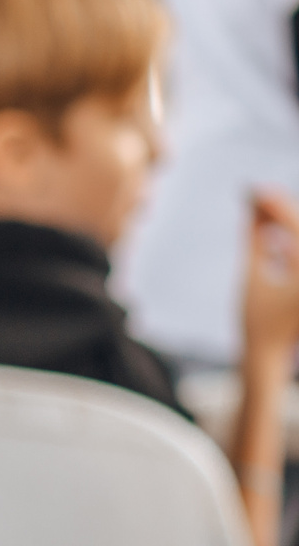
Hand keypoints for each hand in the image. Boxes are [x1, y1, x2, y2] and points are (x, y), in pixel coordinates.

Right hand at [242, 190, 298, 360]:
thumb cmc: (257, 321)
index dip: (274, 205)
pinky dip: (289, 239)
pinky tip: (269, 230)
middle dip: (280, 209)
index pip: (296, 228)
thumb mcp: (251, 277)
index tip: (253, 190)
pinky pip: (298, 251)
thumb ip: (254, 239)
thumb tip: (251, 207)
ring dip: (284, 222)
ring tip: (257, 208)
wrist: (271, 355)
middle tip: (254, 193)